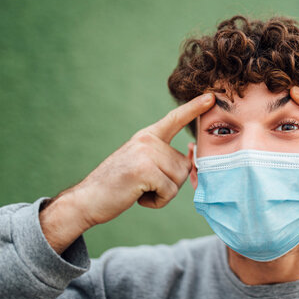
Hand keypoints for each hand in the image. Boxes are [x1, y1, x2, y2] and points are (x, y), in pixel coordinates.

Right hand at [40, 93, 214, 252]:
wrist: (87, 199)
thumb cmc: (118, 185)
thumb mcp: (143, 164)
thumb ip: (164, 158)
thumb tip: (192, 159)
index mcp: (148, 136)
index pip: (175, 119)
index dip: (194, 108)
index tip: (211, 96)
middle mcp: (148, 140)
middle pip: (185, 165)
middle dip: (170, 182)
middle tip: (144, 184)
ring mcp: (146, 153)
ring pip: (179, 179)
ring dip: (163, 193)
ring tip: (139, 189)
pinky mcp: (145, 170)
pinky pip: (169, 192)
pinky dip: (157, 202)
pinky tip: (138, 196)